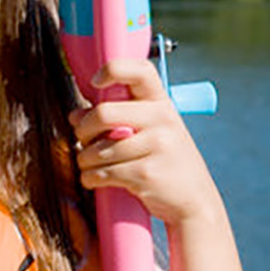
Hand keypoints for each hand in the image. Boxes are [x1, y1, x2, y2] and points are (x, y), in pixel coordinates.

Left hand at [69, 58, 220, 226]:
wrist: (194, 200)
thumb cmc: (165, 162)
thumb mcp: (148, 133)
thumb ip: (114, 119)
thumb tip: (75, 115)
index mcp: (161, 103)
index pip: (140, 71)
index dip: (112, 70)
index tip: (95, 83)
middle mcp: (162, 119)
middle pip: (103, 114)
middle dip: (83, 131)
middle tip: (83, 141)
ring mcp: (158, 145)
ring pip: (97, 149)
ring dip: (84, 161)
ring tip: (90, 165)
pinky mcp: (147, 173)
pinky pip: (102, 172)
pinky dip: (91, 178)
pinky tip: (95, 180)